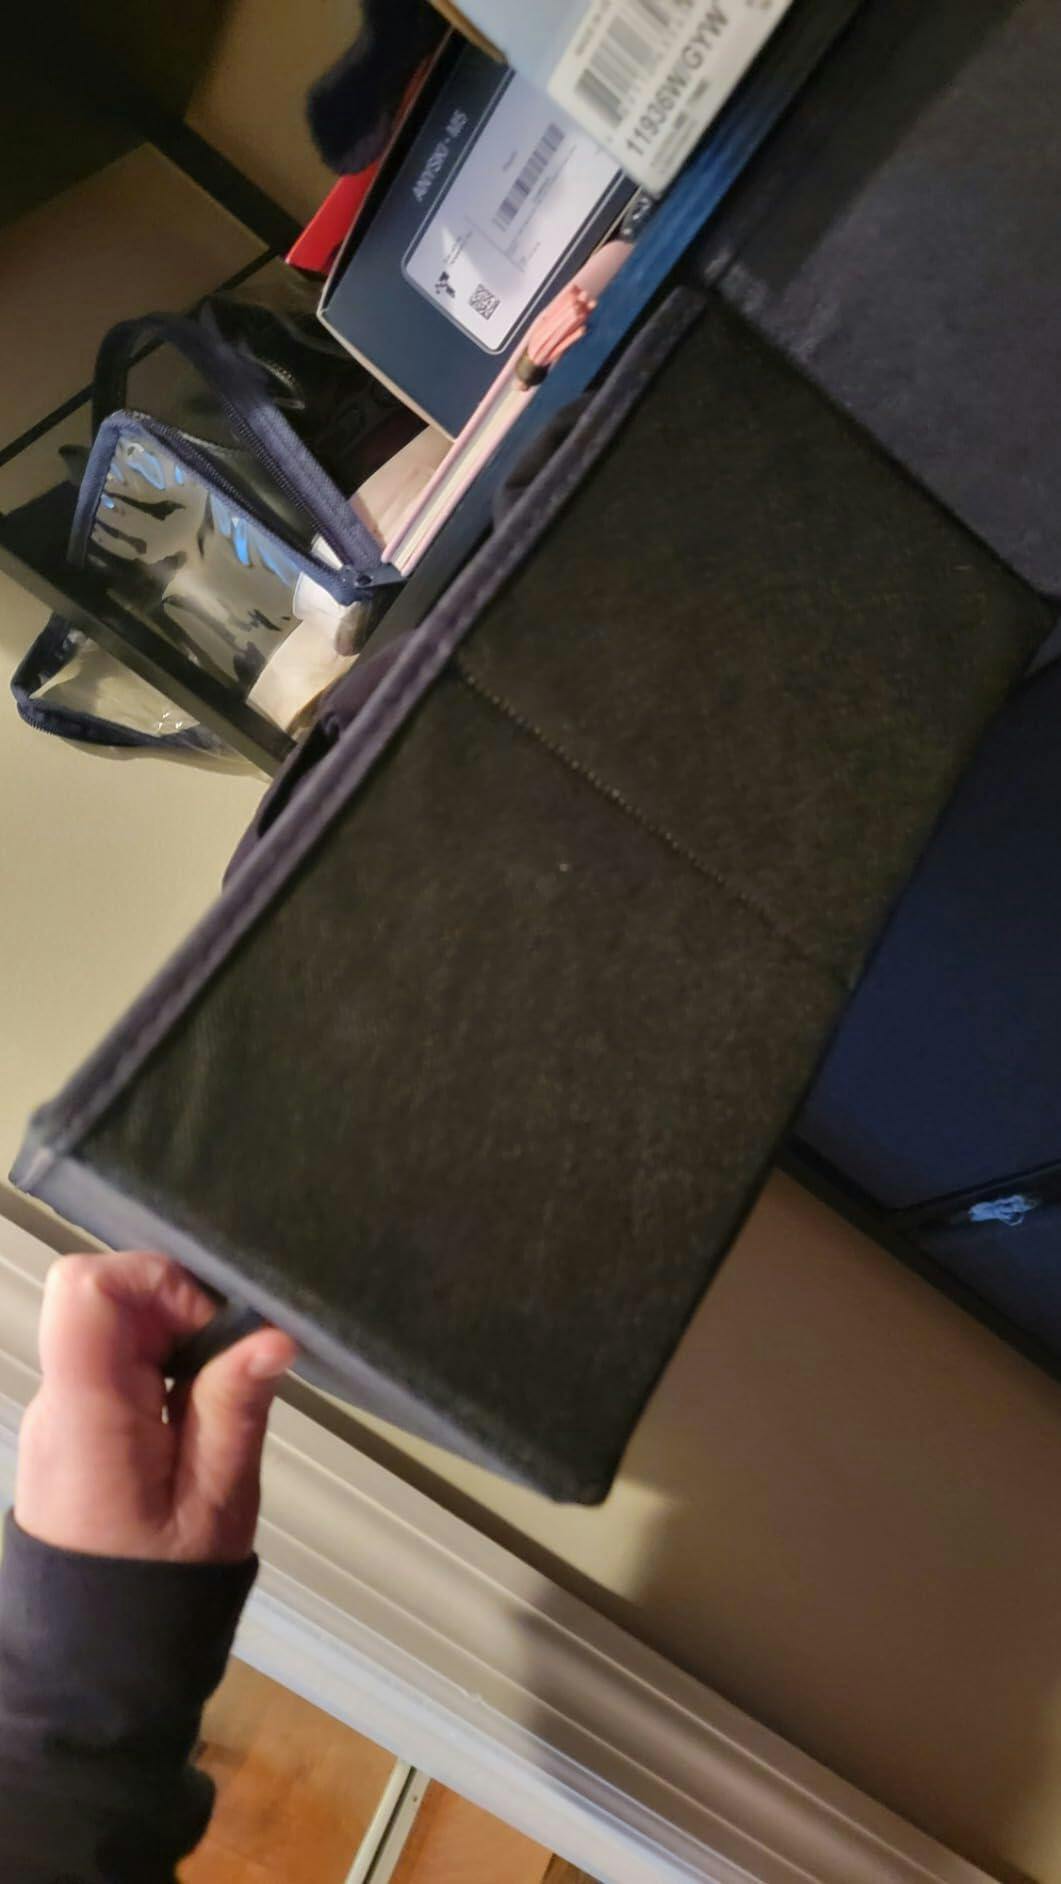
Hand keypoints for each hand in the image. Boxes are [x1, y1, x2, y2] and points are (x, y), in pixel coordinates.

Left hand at [16, 1252, 296, 1563]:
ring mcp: (59, 1410)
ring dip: (173, 1343)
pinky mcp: (71, 1423)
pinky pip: (113, 1362)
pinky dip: (160, 1369)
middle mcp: (58, 1400)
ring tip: (209, 1405)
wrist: (94, 1657)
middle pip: (106, 1298)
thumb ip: (234, 1409)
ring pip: (113, 1327)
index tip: (210, 1328)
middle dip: (177, 1313)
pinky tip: (190, 1419)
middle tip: (223, 1372)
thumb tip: (271, 1335)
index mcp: (86, 1414)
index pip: (85, 1287)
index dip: (155, 1281)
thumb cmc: (158, 1587)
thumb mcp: (217, 1502)